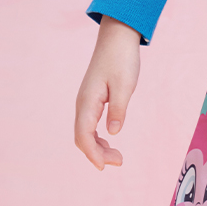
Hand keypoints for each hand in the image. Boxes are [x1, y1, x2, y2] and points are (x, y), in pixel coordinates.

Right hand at [74, 16, 141, 168]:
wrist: (117, 38)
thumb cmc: (121, 59)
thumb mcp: (124, 86)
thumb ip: (118, 109)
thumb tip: (113, 132)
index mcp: (87, 101)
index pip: (84, 135)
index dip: (92, 154)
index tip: (104, 167)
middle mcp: (82, 103)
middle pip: (82, 137)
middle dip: (97, 154)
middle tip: (119, 162)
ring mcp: (85, 101)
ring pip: (84, 132)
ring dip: (97, 148)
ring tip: (117, 157)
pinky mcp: (92, 99)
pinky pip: (89, 125)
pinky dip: (97, 138)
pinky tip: (109, 143)